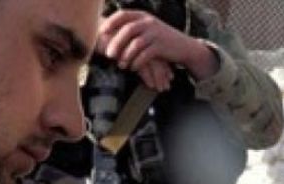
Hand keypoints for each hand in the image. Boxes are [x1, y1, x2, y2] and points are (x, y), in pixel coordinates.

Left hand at [97, 10, 218, 82]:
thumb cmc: (158, 41)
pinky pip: (145, 55)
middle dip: (116, 43)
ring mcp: (156, 34)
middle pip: (128, 30)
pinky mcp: (161, 46)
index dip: (110, 23)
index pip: (123, 15)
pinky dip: (137, 63)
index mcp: (141, 16)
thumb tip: (105, 37)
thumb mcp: (145, 30)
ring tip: (121, 65)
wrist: (182, 47)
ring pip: (136, 44)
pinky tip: (133, 68)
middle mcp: (148, 22)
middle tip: (108, 55)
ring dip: (126, 56)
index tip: (100, 33)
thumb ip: (129, 30)